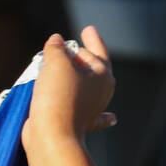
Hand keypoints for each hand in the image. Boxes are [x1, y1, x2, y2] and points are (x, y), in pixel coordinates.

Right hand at [23, 26, 115, 146]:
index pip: (96, 51)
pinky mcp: (78, 123)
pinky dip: (101, 116)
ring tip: (58, 68)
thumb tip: (57, 42)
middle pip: (91, 69)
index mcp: (102, 76)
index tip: (88, 30)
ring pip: (83, 89)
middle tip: (68, 47)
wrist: (52, 135)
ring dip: (73, 78)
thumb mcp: (57, 62)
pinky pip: (92, 117)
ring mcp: (91, 110)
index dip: (91, 40)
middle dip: (81, 57)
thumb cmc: (59, 95)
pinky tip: (113, 118)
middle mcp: (101, 93)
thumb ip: (57, 48)